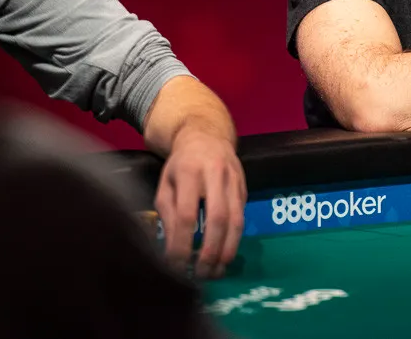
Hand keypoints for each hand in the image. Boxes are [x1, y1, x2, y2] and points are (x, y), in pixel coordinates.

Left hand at [155, 127, 246, 278]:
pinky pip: (242, 217)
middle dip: (210, 251)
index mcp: (189, 172)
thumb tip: (172, 249)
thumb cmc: (181, 164)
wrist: (208, 136)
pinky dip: (234, 239)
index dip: (183, 244)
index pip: (187, 215)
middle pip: (217, 219)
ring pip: (236, 220)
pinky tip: (225, 254)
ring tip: (216, 270)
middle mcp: (215, 174)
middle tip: (201, 274)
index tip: (176, 266)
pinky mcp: (245, 186)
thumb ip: (168, 213)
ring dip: (227, 249)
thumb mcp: (166, 184)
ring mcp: (234, 180)